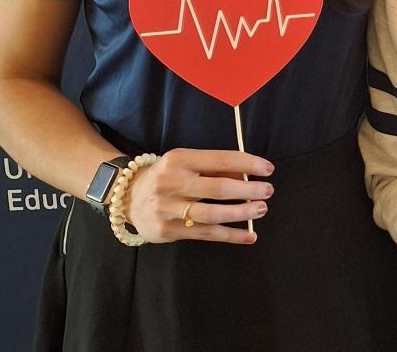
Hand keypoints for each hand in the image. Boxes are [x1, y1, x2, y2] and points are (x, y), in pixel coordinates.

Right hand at [122, 148, 273, 243]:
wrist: (127, 196)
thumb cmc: (167, 175)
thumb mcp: (186, 162)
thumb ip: (215, 167)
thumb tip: (248, 175)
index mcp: (179, 160)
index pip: (220, 160)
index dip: (248, 164)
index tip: (268, 169)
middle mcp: (171, 183)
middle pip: (218, 188)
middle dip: (248, 190)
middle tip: (268, 191)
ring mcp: (167, 210)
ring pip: (212, 214)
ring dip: (241, 213)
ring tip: (261, 209)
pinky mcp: (167, 231)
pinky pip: (205, 234)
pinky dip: (230, 235)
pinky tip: (249, 235)